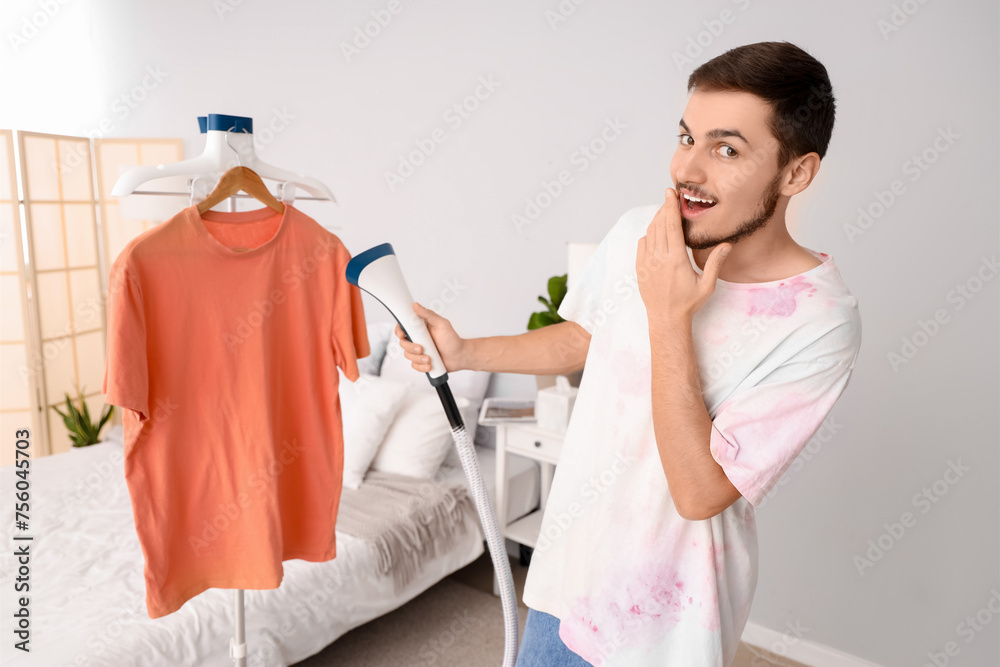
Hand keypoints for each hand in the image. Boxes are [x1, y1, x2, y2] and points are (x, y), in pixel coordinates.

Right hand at [393, 302, 467, 372]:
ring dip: (418, 359)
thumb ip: (428, 314)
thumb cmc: (452, 339)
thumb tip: (416, 305)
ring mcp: (418, 351)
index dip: (399, 331)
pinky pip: (414, 365)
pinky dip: (421, 367)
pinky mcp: (421, 361)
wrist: (459, 356)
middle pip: (403, 343)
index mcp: (419, 328)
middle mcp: (417, 339)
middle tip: (421, 348)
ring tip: (429, 359)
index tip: (402, 334)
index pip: (403, 328)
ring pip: (408, 355)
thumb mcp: (442, 324)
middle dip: (411, 348)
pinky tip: (430, 365)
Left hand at [636, 188, 730, 323]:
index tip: (670, 193)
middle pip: (659, 225)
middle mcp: (659, 259)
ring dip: (656, 220)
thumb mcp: (707, 284)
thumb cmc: (688, 303)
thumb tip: (727, 244)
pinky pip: (642, 245)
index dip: (671, 207)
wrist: (666, 320)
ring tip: (664, 211)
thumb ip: (716, 263)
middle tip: (669, 196)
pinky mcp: (640, 269)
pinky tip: (655, 232)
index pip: (671, 226)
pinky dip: (648, 234)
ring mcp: (647, 263)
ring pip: (650, 233)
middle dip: (664, 208)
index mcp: (675, 260)